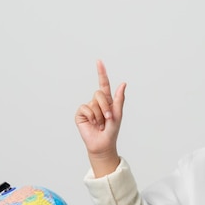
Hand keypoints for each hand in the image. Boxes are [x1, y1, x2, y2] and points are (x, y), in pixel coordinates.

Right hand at [75, 60, 125, 176]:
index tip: (99, 61)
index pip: (103, 84)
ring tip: (100, 124)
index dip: (101, 73)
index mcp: (106, 101)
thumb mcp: (118, 114)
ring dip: (99, 115)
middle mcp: (96, 102)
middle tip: (108, 118)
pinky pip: (85, 109)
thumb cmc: (112, 130)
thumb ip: (119, 99)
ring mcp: (88, 108)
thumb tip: (123, 83)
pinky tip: (92, 124)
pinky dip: (91, 117)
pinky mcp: (80, 114)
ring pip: (93, 103)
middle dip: (106, 106)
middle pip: (99, 93)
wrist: (103, 143)